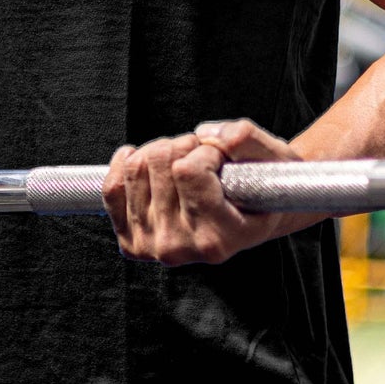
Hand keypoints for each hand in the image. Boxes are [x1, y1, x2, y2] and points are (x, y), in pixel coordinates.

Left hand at [102, 120, 304, 266]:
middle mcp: (181, 249)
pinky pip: (111, 188)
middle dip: (184, 147)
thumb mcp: (273, 159)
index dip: (205, 150)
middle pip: (159, 162)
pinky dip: (126, 162)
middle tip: (204, 158)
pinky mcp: (131, 241)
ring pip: (135, 166)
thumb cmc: (265, 185)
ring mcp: (152, 247)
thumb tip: (205, 135)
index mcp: (218, 238)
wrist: (252, 216)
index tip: (222, 158)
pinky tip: (147, 161)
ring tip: (184, 164)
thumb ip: (245, 139)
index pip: (188, 170)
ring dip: (160, 152)